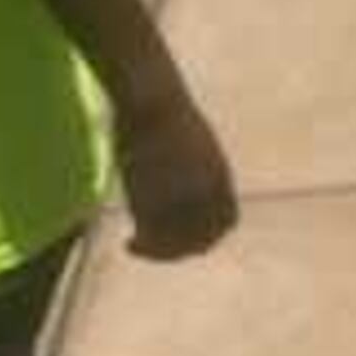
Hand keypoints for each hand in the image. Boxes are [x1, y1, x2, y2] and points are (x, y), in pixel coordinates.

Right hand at [114, 91, 238, 260]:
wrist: (154, 102)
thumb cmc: (167, 113)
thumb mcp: (191, 141)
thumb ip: (194, 166)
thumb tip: (183, 174)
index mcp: (221, 178)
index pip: (227, 221)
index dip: (210, 232)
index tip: (189, 235)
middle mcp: (207, 194)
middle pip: (204, 238)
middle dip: (184, 247)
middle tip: (161, 249)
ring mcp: (184, 199)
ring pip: (177, 244)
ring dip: (160, 253)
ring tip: (139, 246)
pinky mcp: (157, 200)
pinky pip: (153, 239)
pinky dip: (142, 249)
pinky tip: (128, 244)